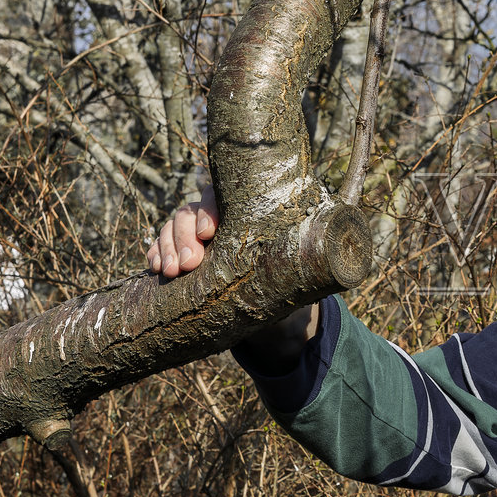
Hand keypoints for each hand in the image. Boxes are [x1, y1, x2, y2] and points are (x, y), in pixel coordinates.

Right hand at [146, 186, 319, 363]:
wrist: (275, 302)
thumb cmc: (292, 272)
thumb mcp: (301, 259)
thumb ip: (308, 249)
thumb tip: (341, 244)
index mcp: (247, 206)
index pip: (221, 194)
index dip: (209, 209)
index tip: (209, 232)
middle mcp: (219, 214)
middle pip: (190, 210)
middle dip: (185, 235)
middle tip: (191, 263)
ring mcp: (196, 232)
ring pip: (172, 226)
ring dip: (167, 247)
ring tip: (171, 273)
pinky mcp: (181, 251)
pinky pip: (160, 245)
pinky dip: (155, 254)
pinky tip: (155, 269)